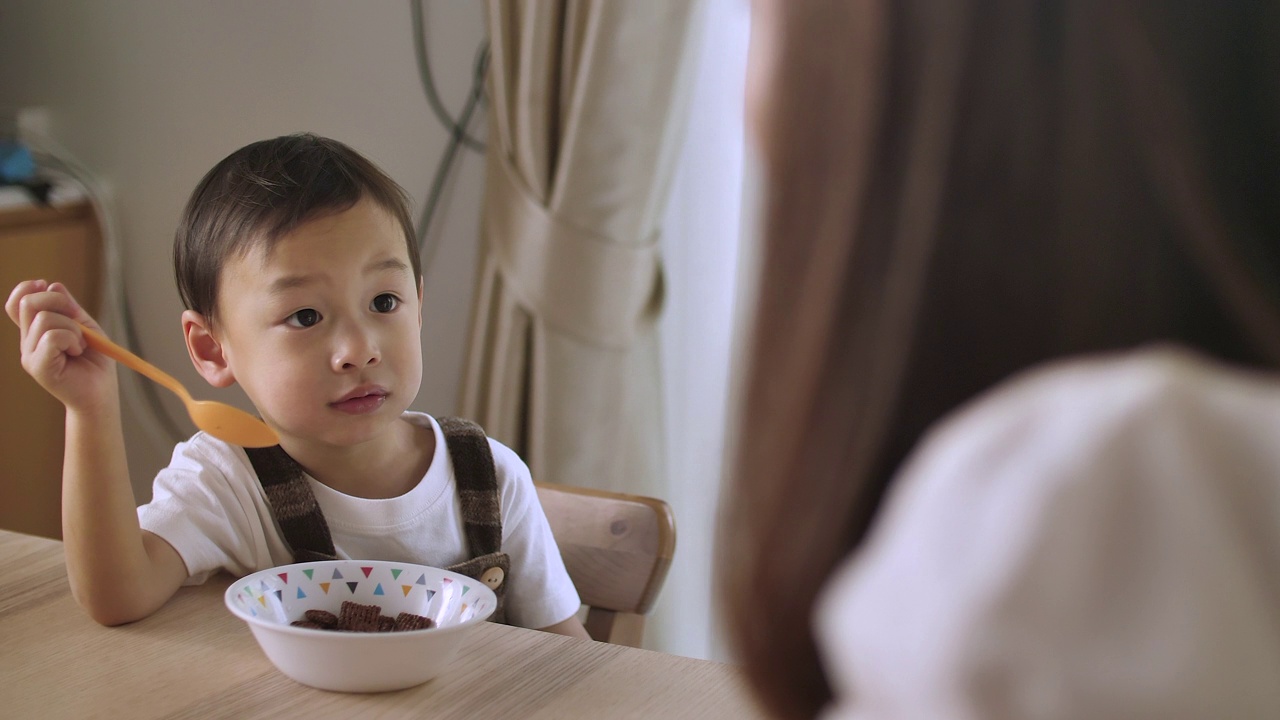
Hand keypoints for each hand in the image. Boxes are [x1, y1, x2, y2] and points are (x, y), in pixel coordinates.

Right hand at [6, 280, 115, 410]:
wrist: (102, 392)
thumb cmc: (95, 360)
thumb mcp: (85, 326)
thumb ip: (68, 307)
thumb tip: (52, 284)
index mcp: (35, 331)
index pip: (16, 303)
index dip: (27, 288)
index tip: (48, 287)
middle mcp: (27, 342)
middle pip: (28, 303)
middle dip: (59, 302)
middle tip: (78, 321)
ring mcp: (29, 354)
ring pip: (44, 319)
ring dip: (72, 327)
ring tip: (80, 344)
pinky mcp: (37, 366)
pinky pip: (51, 337)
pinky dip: (71, 339)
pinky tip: (77, 351)